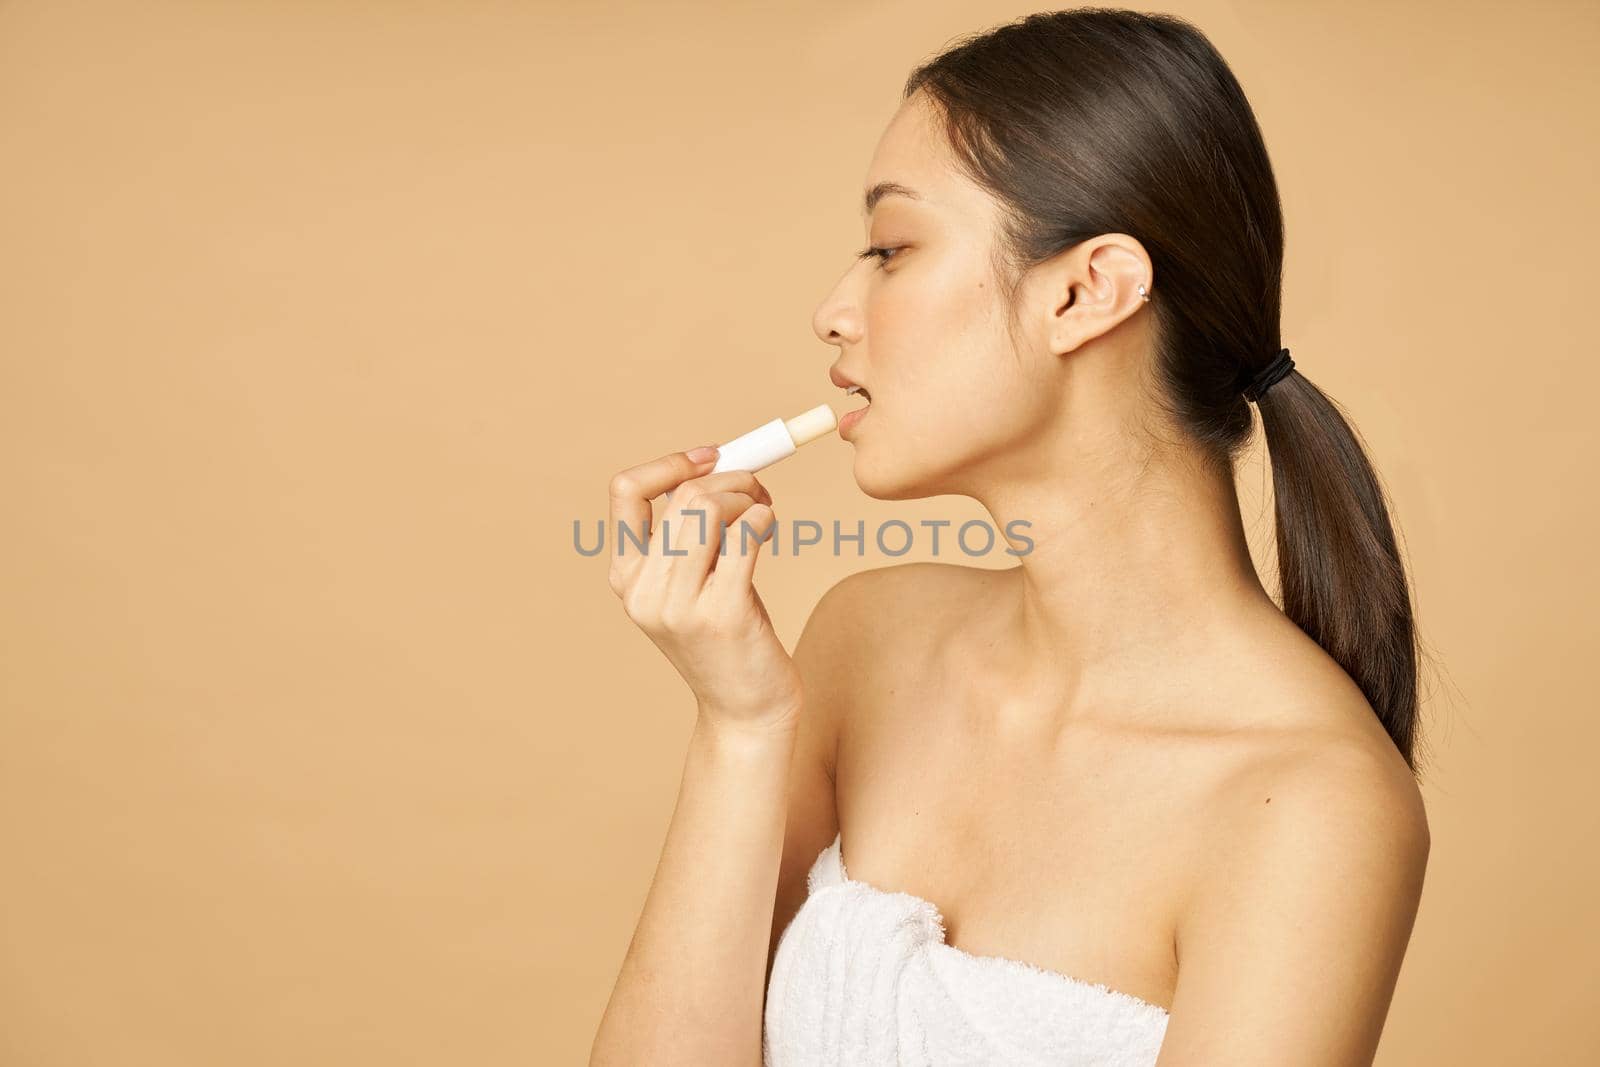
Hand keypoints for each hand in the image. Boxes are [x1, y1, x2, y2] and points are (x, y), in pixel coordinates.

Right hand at [607, 447, 801, 731]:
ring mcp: (679, 606)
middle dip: (730, 478)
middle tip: (758, 490)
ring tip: (765, 511)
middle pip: (684, 497)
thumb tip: (719, 466)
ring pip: (711, 509)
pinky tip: (770, 528)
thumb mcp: (692, 584)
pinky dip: (762, 518)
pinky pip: (744, 535)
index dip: (670, 464)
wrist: (745, 711)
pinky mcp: (721, 615)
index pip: (625, 491)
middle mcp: (643, 592)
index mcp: (626, 578)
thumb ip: (692, 534)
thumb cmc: (727, 639)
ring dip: (749, 496)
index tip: (711, 458)